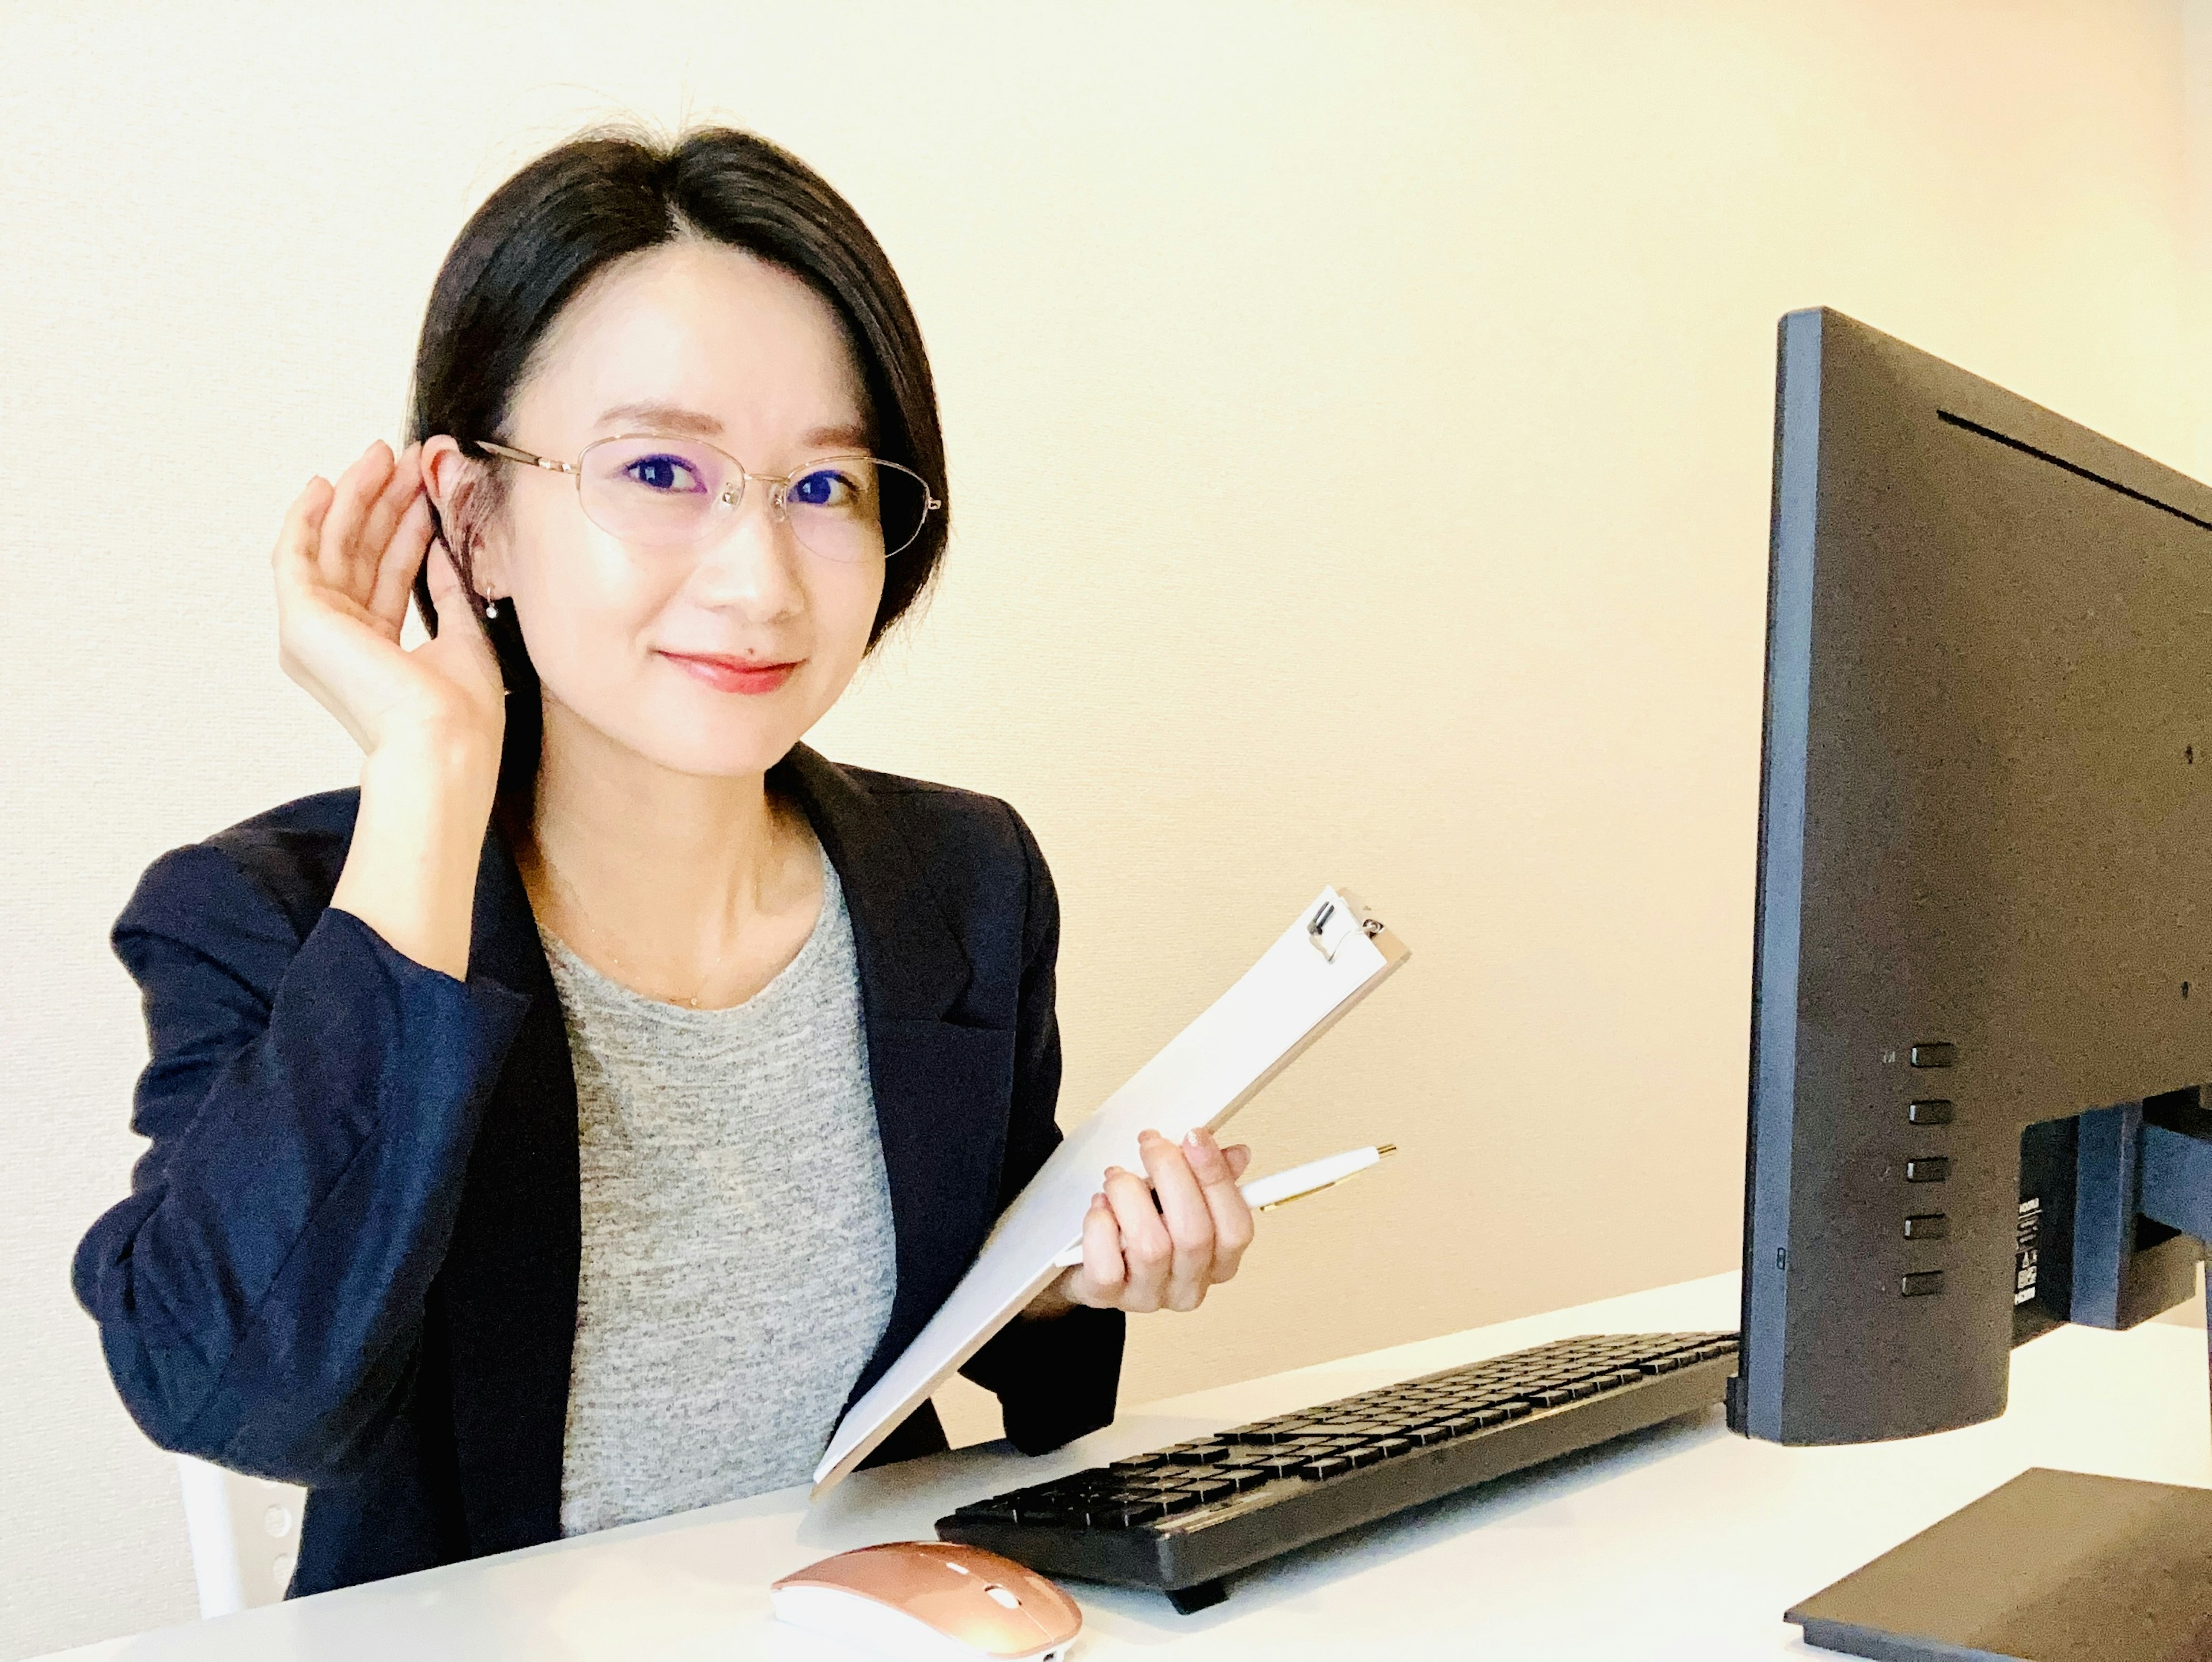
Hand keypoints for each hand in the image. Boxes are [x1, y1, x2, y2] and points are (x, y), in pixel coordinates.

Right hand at [273, 440, 503, 760]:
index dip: (406, 526)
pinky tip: (324, 484)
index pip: (388, 573)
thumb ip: (450, 595)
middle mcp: (339, 641)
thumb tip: (445, 551)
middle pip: (359, 553)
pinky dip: (306, 517)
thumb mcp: (464, 637)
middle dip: (382, 501)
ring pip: (332, 546)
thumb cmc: (461, 714)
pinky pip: (295, 555)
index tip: (426, 488)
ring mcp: (315, 631)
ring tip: (383, 454)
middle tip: (406, 457)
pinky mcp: (301, 619)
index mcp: (375, 651)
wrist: (442, 743)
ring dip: (356, 497)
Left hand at [1031, 1128, 1255, 1317]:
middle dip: (1171, 1175)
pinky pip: (1108, 1267)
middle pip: (1194, 1234)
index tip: (1195, 1135)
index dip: (1217, 1178)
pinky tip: (1100, 1207)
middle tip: (1150, 1143)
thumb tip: (1237, 1155)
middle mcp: (1190, 1286)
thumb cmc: (1140, 1226)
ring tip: (1116, 1176)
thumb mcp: (1177, 1197)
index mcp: (1219, 1262)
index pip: (1236, 1228)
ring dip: (1130, 1196)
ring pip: (1151, 1247)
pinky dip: (1100, 1226)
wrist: (1088, 1263)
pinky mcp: (1109, 1298)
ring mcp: (1149, 1296)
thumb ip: (1206, 1177)